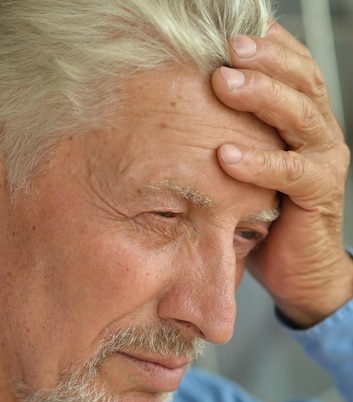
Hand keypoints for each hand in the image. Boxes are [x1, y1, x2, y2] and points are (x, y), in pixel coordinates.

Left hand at [211, 22, 352, 327]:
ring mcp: (325, 160)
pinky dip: (258, 161)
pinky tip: (226, 155)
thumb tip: (180, 108)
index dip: (267, 44)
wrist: (299, 270)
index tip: (226, 28)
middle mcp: (320, 132)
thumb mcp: (248, 167)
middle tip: (225, 46)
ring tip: (223, 82)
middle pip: (300, 80)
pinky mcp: (321, 193)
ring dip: (261, 95)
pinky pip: (291, 171)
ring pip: (300, 115)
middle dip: (262, 59)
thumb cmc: (267, 216)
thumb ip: (233, 134)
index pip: (293, 67)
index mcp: (303, 120)